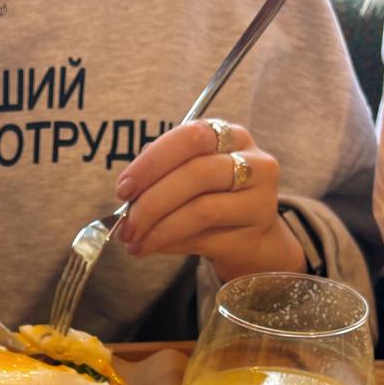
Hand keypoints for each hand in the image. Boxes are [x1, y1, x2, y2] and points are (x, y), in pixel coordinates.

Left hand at [113, 119, 305, 280]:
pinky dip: (171, 244)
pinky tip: (152, 248)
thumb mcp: (188, 178)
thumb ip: (161, 175)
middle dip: (152, 202)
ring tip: (133, 242)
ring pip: (202, 210)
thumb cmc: (212, 200)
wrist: (250, 240)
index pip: (191, 138)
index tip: (123, 189)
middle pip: (197, 174)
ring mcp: (259, 200)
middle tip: (125, 225)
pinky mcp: (254, 236)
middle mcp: (253, 162)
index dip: (152, 162)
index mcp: (231, 136)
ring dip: (159, 229)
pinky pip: (205, 240)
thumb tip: (127, 194)